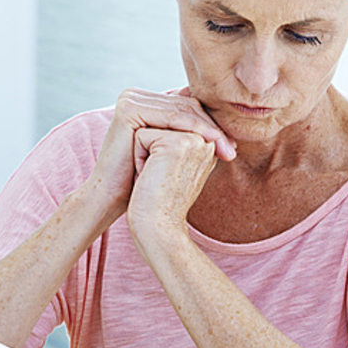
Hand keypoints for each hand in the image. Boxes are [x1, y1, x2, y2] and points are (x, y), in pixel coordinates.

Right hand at [86, 89, 233, 219]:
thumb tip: (229, 123)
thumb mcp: (172, 151)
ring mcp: (130, 99)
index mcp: (145, 100)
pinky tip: (210, 142)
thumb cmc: (145, 179)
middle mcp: (136, 95)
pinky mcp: (129, 108)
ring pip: (181, 110)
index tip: (233, 145)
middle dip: (212, 127)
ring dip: (208, 128)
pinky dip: (194, 128)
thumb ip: (191, 132)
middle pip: (185, 105)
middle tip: (233, 148)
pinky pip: (170, 116)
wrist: (114, 196)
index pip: (187, 105)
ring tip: (226, 148)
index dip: (212, 124)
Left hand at [127, 127, 217, 247]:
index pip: (171, 124)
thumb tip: (161, 121)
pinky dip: (137, 156)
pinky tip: (148, 177)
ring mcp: (195, 139)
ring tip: (152, 175)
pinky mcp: (177, 142)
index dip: (155, 147)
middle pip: (160, 123)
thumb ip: (175, 140)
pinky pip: (141, 135)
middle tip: (156, 177)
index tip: (162, 175)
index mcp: (209, 145)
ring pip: (151, 127)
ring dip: (143, 151)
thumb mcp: (171, 165)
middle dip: (149, 147)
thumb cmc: (158, 200)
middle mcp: (207, 140)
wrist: (156, 226)